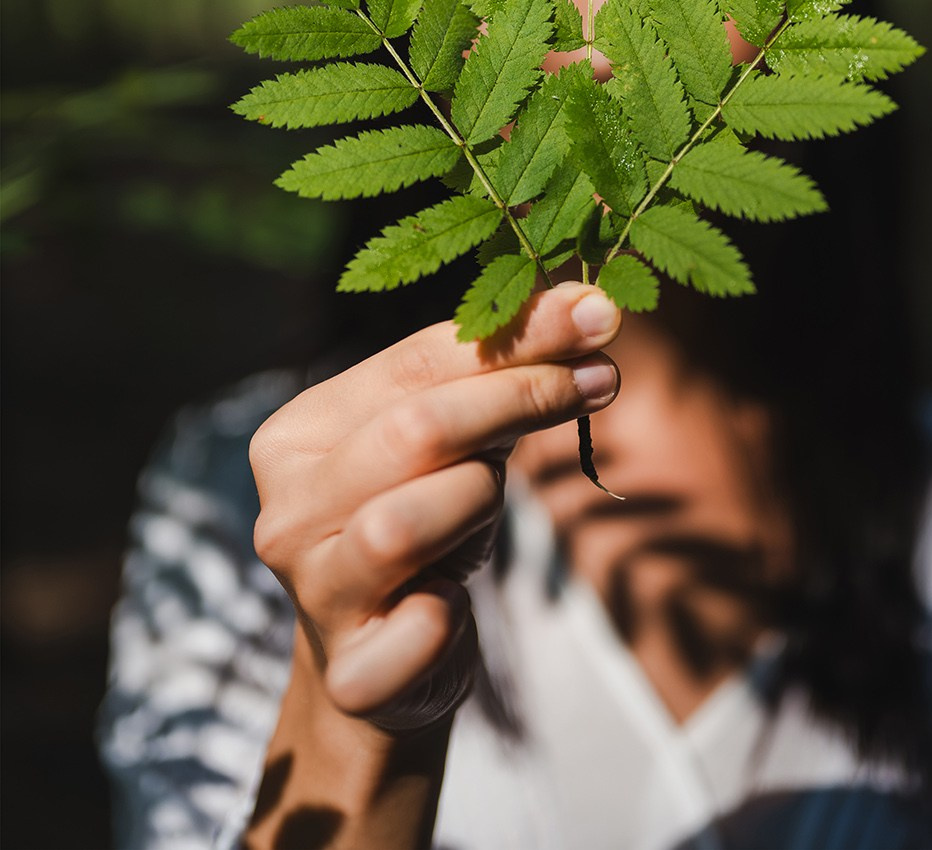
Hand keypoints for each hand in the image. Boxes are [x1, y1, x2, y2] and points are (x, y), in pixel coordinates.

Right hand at [249, 283, 622, 734]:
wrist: (390, 663)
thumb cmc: (431, 523)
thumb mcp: (466, 442)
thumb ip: (508, 372)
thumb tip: (590, 302)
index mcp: (298, 435)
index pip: (413, 364)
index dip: (515, 337)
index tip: (600, 316)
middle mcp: (285, 509)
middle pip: (413, 433)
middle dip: (520, 398)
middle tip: (602, 380)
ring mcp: (310, 593)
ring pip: (401, 525)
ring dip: (476, 501)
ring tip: (491, 502)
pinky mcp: (349, 673)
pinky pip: (411, 634)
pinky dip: (439, 621)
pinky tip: (447, 610)